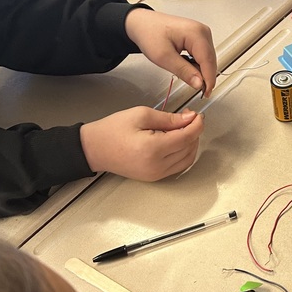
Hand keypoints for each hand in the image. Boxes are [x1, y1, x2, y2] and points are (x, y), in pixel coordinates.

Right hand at [80, 107, 203, 179]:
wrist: (94, 149)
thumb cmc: (112, 130)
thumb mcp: (141, 115)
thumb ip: (168, 118)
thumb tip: (190, 119)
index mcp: (153, 149)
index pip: (187, 137)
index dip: (197, 124)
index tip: (197, 114)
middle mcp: (157, 166)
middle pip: (190, 148)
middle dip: (194, 131)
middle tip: (189, 117)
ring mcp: (156, 175)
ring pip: (187, 159)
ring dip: (191, 143)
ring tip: (183, 127)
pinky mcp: (154, 177)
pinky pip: (178, 166)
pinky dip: (184, 153)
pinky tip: (178, 140)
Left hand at [124, 10, 217, 96]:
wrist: (142, 24)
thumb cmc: (150, 34)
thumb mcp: (164, 57)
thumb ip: (184, 71)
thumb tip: (199, 83)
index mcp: (196, 33)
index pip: (208, 61)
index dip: (208, 79)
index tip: (205, 93)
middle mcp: (202, 32)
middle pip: (210, 60)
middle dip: (204, 76)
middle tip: (196, 89)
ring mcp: (202, 34)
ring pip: (207, 59)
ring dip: (200, 70)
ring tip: (185, 74)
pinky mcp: (198, 37)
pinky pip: (203, 55)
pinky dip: (197, 64)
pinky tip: (186, 66)